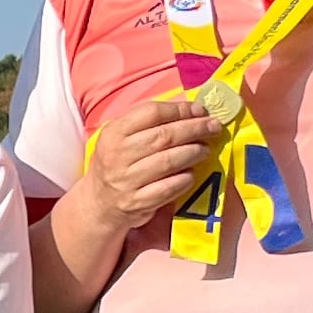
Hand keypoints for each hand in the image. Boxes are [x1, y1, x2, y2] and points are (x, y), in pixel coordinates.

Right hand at [77, 88, 223, 234]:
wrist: (99, 203)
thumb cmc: (116, 163)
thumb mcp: (120, 137)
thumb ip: (147, 122)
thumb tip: (189, 110)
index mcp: (114, 133)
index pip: (151, 113)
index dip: (180, 109)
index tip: (200, 110)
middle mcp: (118, 155)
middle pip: (164, 136)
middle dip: (194, 129)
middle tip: (213, 127)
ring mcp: (127, 181)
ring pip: (169, 161)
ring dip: (193, 153)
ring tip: (205, 149)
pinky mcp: (138, 202)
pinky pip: (169, 188)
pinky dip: (185, 179)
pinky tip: (191, 174)